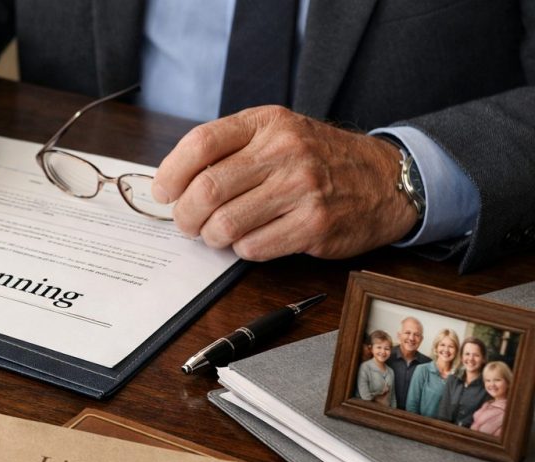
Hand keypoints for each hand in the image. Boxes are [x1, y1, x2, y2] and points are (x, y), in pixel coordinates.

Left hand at [151, 106, 417, 260]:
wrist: (385, 179)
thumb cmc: (317, 159)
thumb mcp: (278, 133)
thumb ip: (231, 149)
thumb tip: (173, 183)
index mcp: (268, 123)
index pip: (201, 143)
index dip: (171, 172)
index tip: (163, 192)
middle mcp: (285, 151)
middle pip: (207, 189)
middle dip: (185, 215)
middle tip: (186, 223)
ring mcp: (302, 188)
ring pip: (225, 224)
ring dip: (212, 237)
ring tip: (218, 234)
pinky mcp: (314, 225)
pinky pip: (253, 248)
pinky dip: (242, 250)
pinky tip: (252, 240)